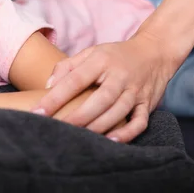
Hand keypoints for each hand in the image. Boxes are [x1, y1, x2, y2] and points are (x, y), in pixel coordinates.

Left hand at [33, 31, 176, 142]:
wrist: (155, 51)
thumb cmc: (115, 55)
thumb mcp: (91, 52)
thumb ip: (67, 66)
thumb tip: (48, 85)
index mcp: (101, 61)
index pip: (75, 80)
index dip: (55, 97)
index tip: (38, 111)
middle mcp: (120, 77)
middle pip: (99, 100)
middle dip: (77, 117)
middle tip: (57, 129)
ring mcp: (135, 91)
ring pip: (118, 112)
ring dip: (98, 127)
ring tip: (78, 138)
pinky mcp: (148, 104)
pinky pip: (140, 122)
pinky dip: (126, 133)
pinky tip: (110, 141)